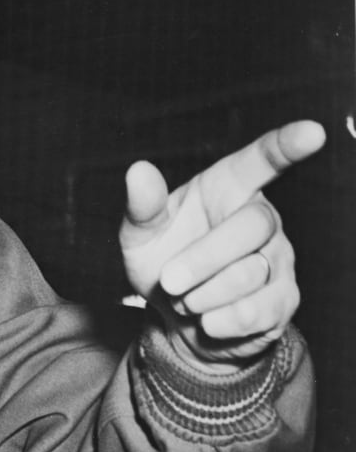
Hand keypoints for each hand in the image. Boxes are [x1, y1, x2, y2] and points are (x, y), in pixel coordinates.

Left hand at [119, 120, 325, 372]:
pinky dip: (220, 320)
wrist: (174, 318)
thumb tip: (138, 170)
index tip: (312, 131)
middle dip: (203, 259)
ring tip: (186, 297)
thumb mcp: (140, 234)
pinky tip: (207, 320)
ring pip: (251, 273)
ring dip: (203, 294)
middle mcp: (261, 218)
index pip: (262, 161)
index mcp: (227, 189)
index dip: (287, 145)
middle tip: (169, 280)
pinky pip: (257, 310)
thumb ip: (143, 206)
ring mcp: (278, 258)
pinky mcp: (284, 298)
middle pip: (253, 225)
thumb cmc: (162, 261)